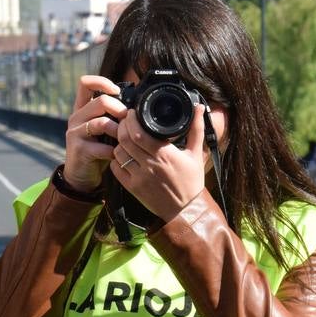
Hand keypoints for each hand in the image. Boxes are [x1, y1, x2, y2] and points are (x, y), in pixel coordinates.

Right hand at [62, 75, 125, 192]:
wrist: (81, 175)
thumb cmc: (97, 149)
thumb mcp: (103, 129)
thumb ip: (111, 115)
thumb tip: (134, 105)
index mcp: (82, 108)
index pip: (85, 83)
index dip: (102, 82)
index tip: (117, 91)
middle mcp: (76, 117)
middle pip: (100, 101)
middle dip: (120, 109)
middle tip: (128, 120)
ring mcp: (75, 133)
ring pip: (101, 123)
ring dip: (118, 131)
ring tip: (124, 140)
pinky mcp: (79, 149)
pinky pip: (101, 146)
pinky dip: (113, 151)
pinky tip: (116, 155)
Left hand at [110, 105, 207, 220]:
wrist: (186, 209)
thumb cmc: (192, 181)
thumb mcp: (196, 154)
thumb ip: (196, 129)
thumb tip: (199, 107)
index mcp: (164, 154)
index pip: (139, 132)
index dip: (131, 120)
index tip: (132, 114)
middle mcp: (150, 165)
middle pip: (125, 140)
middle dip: (121, 127)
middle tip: (124, 122)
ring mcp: (139, 177)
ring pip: (118, 153)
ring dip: (118, 143)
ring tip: (123, 138)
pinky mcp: (132, 188)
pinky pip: (116, 169)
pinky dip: (115, 159)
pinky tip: (122, 156)